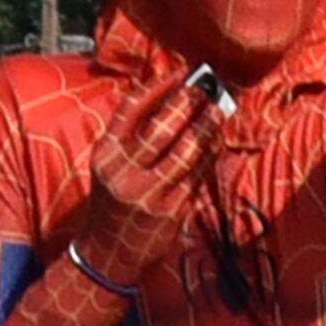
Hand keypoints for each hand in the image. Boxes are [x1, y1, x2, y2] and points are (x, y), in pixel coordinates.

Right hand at [69, 72, 214, 287]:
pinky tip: (216, 142)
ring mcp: (149, 193)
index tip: (181, 73)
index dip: (160, 86)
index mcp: (106, 154)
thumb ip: (130, 135)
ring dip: (207, 127)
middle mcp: (125, 172)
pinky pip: (197, 175)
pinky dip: (210, 156)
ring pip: (187, 150)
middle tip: (209, 86)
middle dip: (189, 102)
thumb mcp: (109, 165)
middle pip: (163, 126)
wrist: (107, 251)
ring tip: (219, 110)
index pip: (133, 109)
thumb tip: (169, 96)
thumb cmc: (112, 200)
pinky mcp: (171, 210)